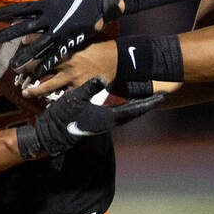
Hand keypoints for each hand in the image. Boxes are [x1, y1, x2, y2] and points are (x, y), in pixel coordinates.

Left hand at [0, 0, 122, 72]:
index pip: (23, 8)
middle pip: (25, 27)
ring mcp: (60, 30)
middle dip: (10, 33)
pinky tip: (38, 72)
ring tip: (13, 64)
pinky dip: (47, 63)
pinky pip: (56, 54)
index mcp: (47, 3)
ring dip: (25, 55)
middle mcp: (51, 17)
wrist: (104, 0)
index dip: (7, 12)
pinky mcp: (71, 40)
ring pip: (38, 45)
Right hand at [16, 77, 162, 158]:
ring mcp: (104, 124)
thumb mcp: (74, 99)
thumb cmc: (62, 118)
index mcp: (109, 117)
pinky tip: (126, 104)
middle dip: (148, 104)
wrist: (50, 136)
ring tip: (147, 98)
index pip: (135, 109)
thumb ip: (89, 87)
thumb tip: (102, 77)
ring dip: (138, 107)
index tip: (163, 96)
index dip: (150, 102)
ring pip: (127, 114)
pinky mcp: (98, 123)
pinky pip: (118, 115)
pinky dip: (127, 108)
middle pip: (134, 112)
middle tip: (161, 95)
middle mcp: (110, 122)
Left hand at [22, 41, 119, 98]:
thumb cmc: (100, 45)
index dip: (26, 53)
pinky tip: (47, 107)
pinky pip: (63, 97)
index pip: (40, 50)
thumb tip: (46, 30)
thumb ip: (65, 34)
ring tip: (25, 93)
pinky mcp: (79, 88)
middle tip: (16, 74)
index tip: (17, 55)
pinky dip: (55, 103)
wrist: (118, 59)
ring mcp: (71, 77)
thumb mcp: (82, 36)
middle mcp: (65, 63)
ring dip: (34, 91)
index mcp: (64, 49)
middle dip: (25, 72)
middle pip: (39, 68)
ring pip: (47, 86)